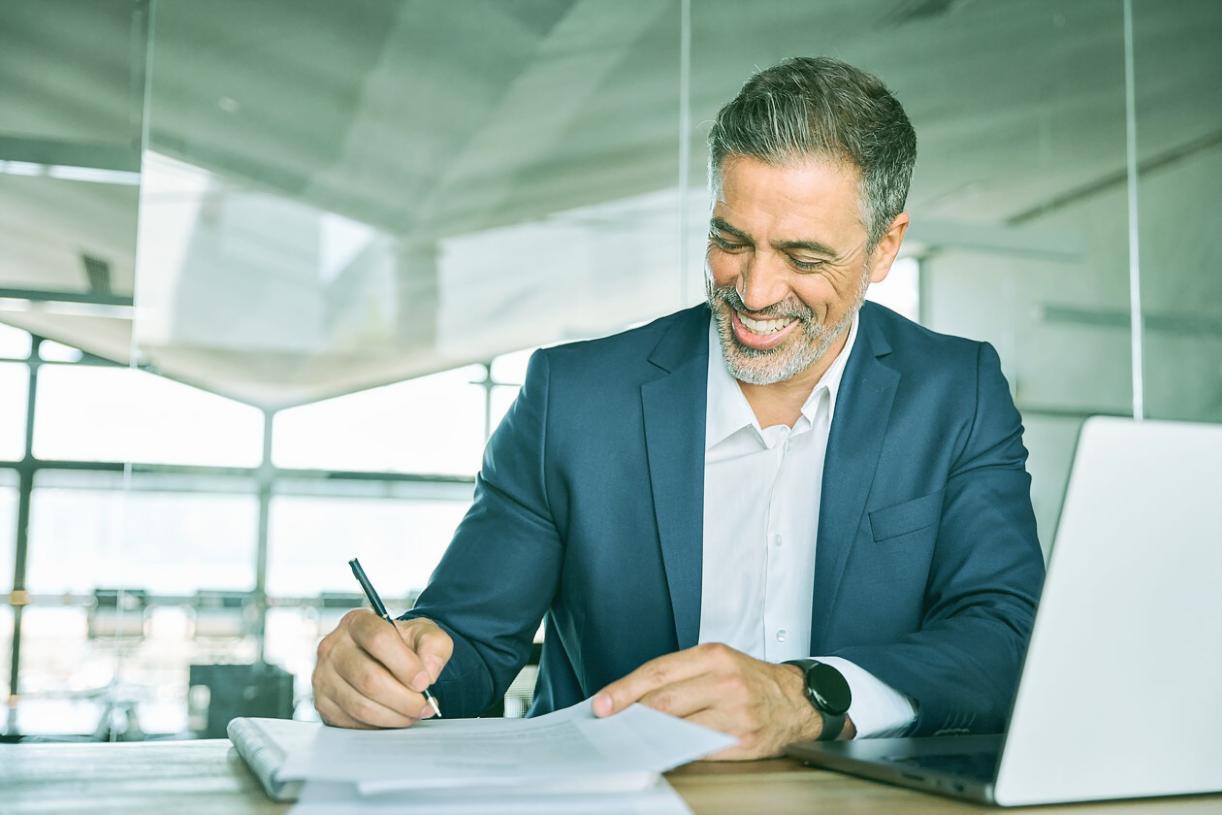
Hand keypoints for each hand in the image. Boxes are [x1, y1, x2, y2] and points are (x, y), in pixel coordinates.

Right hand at [312, 609, 452, 728]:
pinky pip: (352, 721)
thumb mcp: (425, 635)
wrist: (386, 661)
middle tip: (424, 705)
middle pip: (368, 678)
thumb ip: (434, 645)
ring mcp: (324, 676)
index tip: (425, 682)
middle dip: (403, 698)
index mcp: (357, 622)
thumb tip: (429, 671)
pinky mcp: (323, 703)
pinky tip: (395, 716)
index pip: (378, 639)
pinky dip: (379, 725)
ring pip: (360, 705)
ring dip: (394, 715)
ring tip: (414, 712)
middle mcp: (334, 646)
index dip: (405, 665)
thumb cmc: (403, 646)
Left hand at [592, 642, 851, 759]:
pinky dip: (678, 750)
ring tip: (635, 737)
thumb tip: (633, 697)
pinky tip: (665, 749)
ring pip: (679, 727)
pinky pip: (700, 748)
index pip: (657, 673)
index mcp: (714, 656)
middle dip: (632, 716)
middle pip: (664, 702)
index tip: (602, 704)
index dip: (624, 690)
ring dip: (651, 735)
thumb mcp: (717, 662)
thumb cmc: (749, 679)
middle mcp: (725, 682)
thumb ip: (679, 676)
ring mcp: (736, 713)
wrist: (795, 700)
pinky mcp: (743, 740)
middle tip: (611, 725)